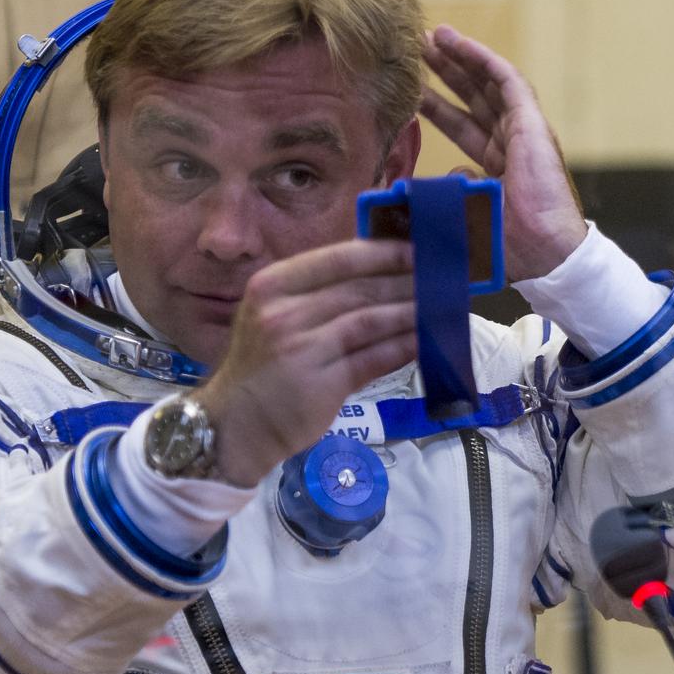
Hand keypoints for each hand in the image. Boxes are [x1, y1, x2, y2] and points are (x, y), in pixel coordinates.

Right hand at [197, 239, 416, 486]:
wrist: (234, 425)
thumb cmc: (260, 368)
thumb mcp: (272, 317)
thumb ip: (314, 295)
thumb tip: (377, 274)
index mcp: (271, 285)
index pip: (337, 259)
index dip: (382, 252)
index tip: (415, 248)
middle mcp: (284, 313)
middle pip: (358, 289)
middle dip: (404, 281)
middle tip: (438, 276)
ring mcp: (302, 349)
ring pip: (370, 321)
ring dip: (409, 312)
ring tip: (438, 305)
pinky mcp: (321, 385)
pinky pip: (373, 358)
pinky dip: (402, 347)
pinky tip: (422, 341)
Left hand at [421, 24, 587, 281]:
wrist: (542, 252)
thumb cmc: (507, 248)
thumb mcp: (464, 217)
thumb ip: (447, 195)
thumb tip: (429, 180)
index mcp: (496, 169)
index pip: (463, 128)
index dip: (437, 108)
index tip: (411, 92)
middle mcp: (511, 146)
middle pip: (473, 100)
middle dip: (445, 76)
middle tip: (417, 52)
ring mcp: (524, 133)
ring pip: (487, 84)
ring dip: (460, 59)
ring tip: (431, 37)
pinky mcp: (533, 124)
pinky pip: (506, 81)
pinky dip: (482, 59)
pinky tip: (457, 42)